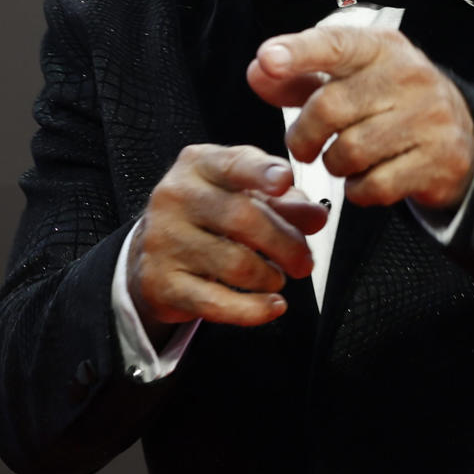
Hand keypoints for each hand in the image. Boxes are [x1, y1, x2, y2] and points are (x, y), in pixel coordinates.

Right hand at [129, 145, 328, 329]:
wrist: (155, 252)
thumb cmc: (209, 216)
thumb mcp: (246, 196)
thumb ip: (286, 203)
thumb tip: (317, 216)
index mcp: (199, 166)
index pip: (233, 164)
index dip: (261, 172)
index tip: (284, 180)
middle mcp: (175, 197)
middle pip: (243, 218)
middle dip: (286, 244)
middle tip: (304, 262)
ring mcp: (164, 240)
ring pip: (235, 264)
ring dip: (270, 277)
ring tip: (278, 278)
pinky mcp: (161, 283)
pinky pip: (216, 302)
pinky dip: (253, 309)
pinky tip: (272, 306)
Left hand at [247, 28, 473, 211]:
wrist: (462, 136)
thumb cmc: (391, 103)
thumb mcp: (350, 80)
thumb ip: (299, 78)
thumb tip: (258, 72)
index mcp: (380, 48)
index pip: (335, 44)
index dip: (298, 52)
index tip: (269, 59)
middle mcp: (409, 76)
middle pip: (330, 107)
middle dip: (304, 136)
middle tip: (304, 145)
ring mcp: (429, 118)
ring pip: (350, 151)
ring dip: (334, 164)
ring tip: (344, 158)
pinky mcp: (439, 160)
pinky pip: (375, 185)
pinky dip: (359, 189)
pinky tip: (367, 178)